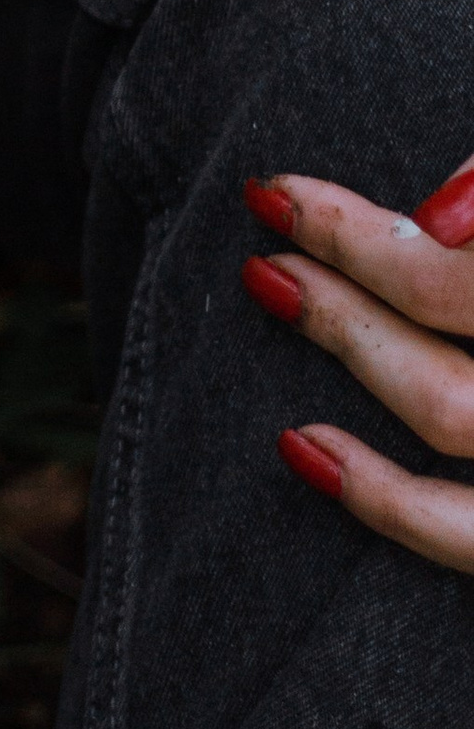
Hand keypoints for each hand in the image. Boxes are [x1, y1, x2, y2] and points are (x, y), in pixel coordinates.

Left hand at [240, 157, 473, 564]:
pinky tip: (304, 446)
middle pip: (454, 302)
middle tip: (274, 212)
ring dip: (349, 342)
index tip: (293, 192)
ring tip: (275, 285)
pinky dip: (382, 497)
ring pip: (449, 407)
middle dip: (353, 253)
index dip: (382, 221)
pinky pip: (471, 536)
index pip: (463, 266)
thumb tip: (436, 218)